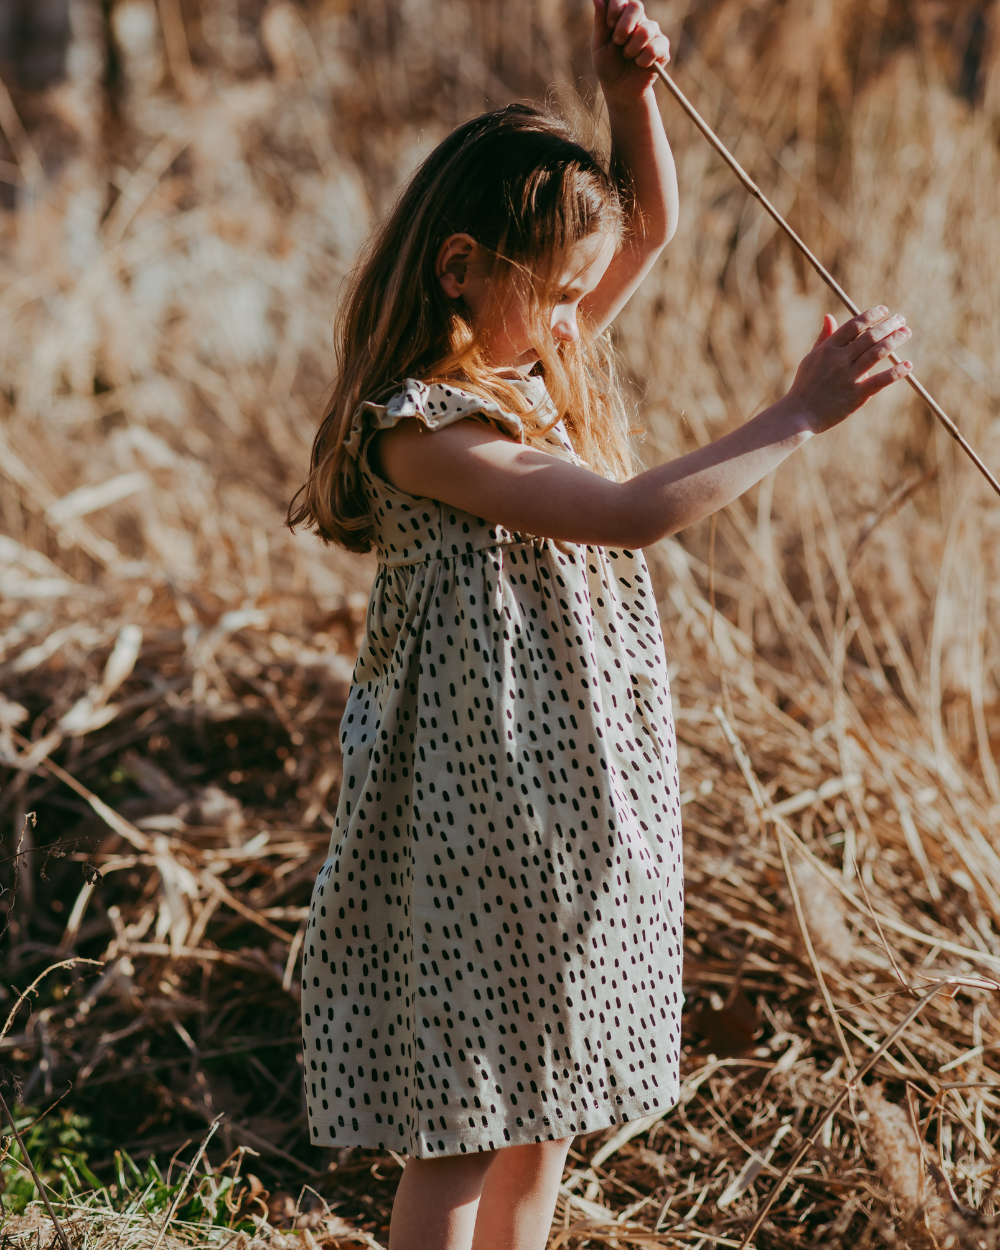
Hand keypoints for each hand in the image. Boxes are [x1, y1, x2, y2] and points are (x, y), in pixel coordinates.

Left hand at [591, 0, 669, 102]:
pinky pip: (656, 47)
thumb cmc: (608, 66)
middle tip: (618, 41)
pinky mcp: (662, 49)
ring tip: (628, 57)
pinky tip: (639, 64)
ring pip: (646, 29)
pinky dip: (644, 59)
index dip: (616, 7)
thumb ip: (600, 23)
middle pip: (637, 6)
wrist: (620, 90)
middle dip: (624, 26)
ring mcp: (653, 34)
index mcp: (623, 16)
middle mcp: (640, 21)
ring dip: (632, 47)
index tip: (610, 24)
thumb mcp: (599, 46)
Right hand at [785, 306, 912, 433]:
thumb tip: (829, 316)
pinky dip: (896, 372)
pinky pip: (880, 380)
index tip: (884, 310)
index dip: (871, 315)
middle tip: (901, 320)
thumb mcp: (811, 359)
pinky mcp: (856, 395)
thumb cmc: (804, 386)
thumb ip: (824, 338)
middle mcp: (839, 360)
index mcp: (828, 349)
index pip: (854, 325)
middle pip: (869, 336)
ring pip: (877, 353)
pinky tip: (908, 364)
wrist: (798, 415)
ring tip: (906, 332)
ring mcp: (848, 377)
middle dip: (888, 325)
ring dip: (895, 340)